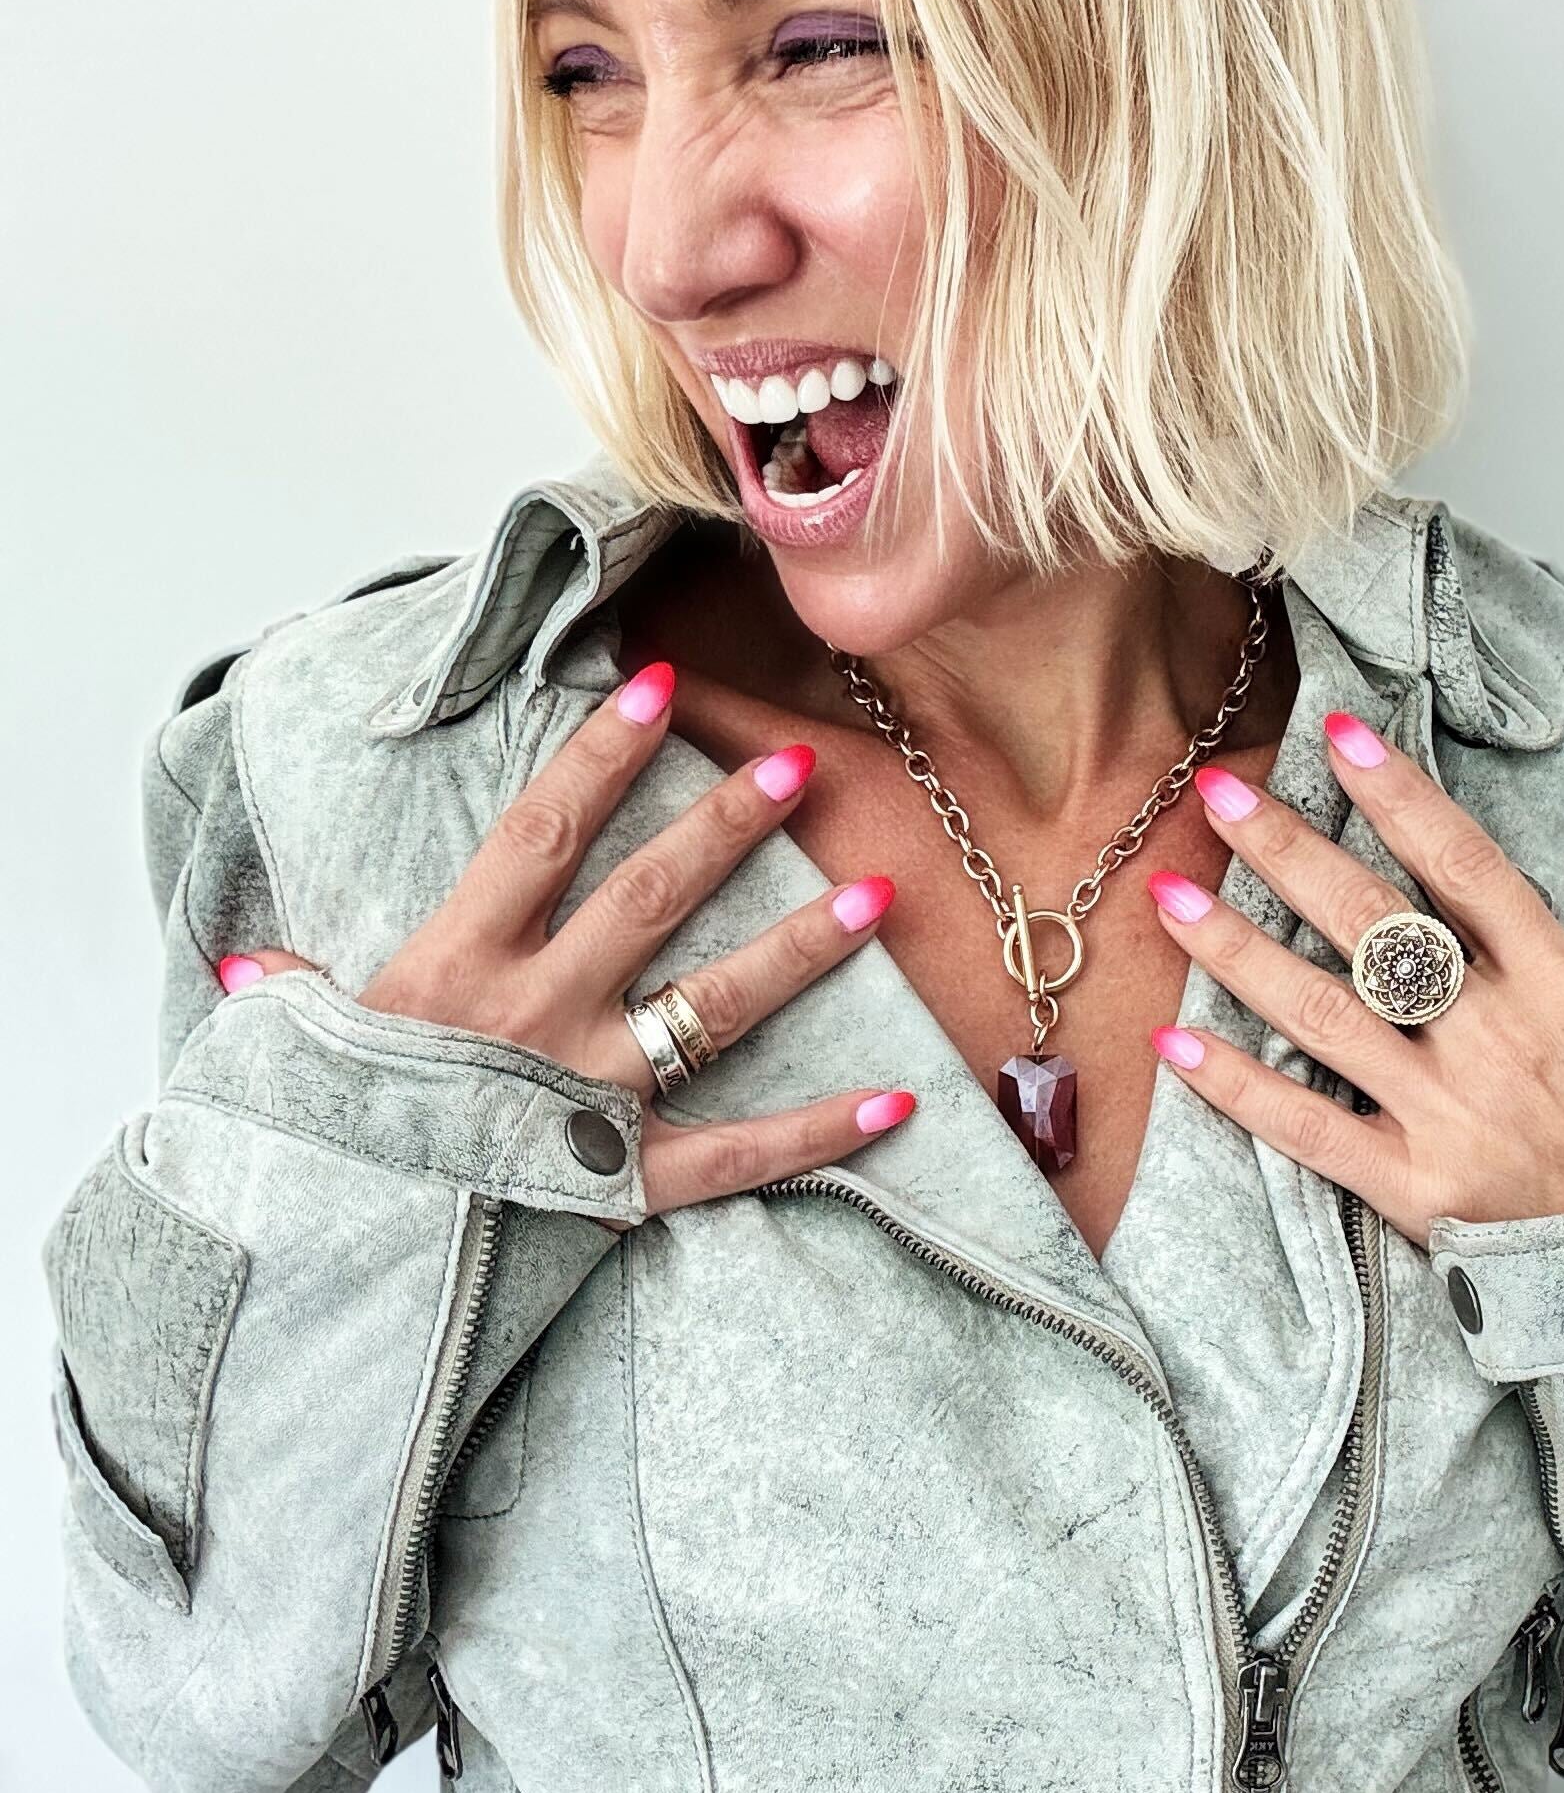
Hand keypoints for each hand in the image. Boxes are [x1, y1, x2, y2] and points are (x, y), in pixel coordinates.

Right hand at [214, 660, 914, 1225]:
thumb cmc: (308, 1154)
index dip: (602, 756)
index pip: (541, 834)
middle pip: (650, 897)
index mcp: (454, 967)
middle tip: (798, 767)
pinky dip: (822, 1132)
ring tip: (878, 893)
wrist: (320, 1281)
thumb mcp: (287, 1056)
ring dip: (803, 948)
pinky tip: (898, 1101)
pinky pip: (742, 1155)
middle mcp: (536, 1018)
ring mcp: (591, 1097)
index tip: (663, 686)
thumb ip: (294, 998)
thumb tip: (260, 962)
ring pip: (716, 1007)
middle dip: (727, 825)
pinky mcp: (629, 1182)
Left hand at [1143, 712, 1563, 1247]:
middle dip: (1287, 849)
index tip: (1343, 737)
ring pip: (1321, 1011)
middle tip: (1221, 791)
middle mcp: (1497, 1036)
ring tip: (1168, 895)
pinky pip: (1309, 1128)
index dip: (1402, 796)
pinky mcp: (1417, 1190)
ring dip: (1235, 951)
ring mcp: (1450, 1112)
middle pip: (1372, 920)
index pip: (1470, 866)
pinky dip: (1238, 1089)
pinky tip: (1175, 1047)